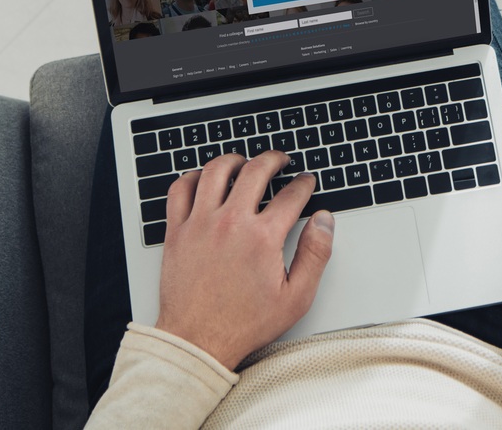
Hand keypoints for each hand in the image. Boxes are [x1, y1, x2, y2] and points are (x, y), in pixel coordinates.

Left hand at [153, 152, 333, 368]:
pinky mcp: (176, 232)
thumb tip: (324, 222)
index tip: (306, 182)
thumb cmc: (242, 324)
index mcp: (262, 237)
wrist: (197, 341)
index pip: (291, 194)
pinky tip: (203, 179)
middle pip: (256, 170)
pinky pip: (180, 189)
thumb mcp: (295, 297)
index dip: (304, 183)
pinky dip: (193, 176)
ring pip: (216, 171)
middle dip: (274, 159)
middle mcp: (231, 223)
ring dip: (234, 160)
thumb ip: (316, 255)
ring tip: (243, 162)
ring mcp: (200, 224)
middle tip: (280, 160)